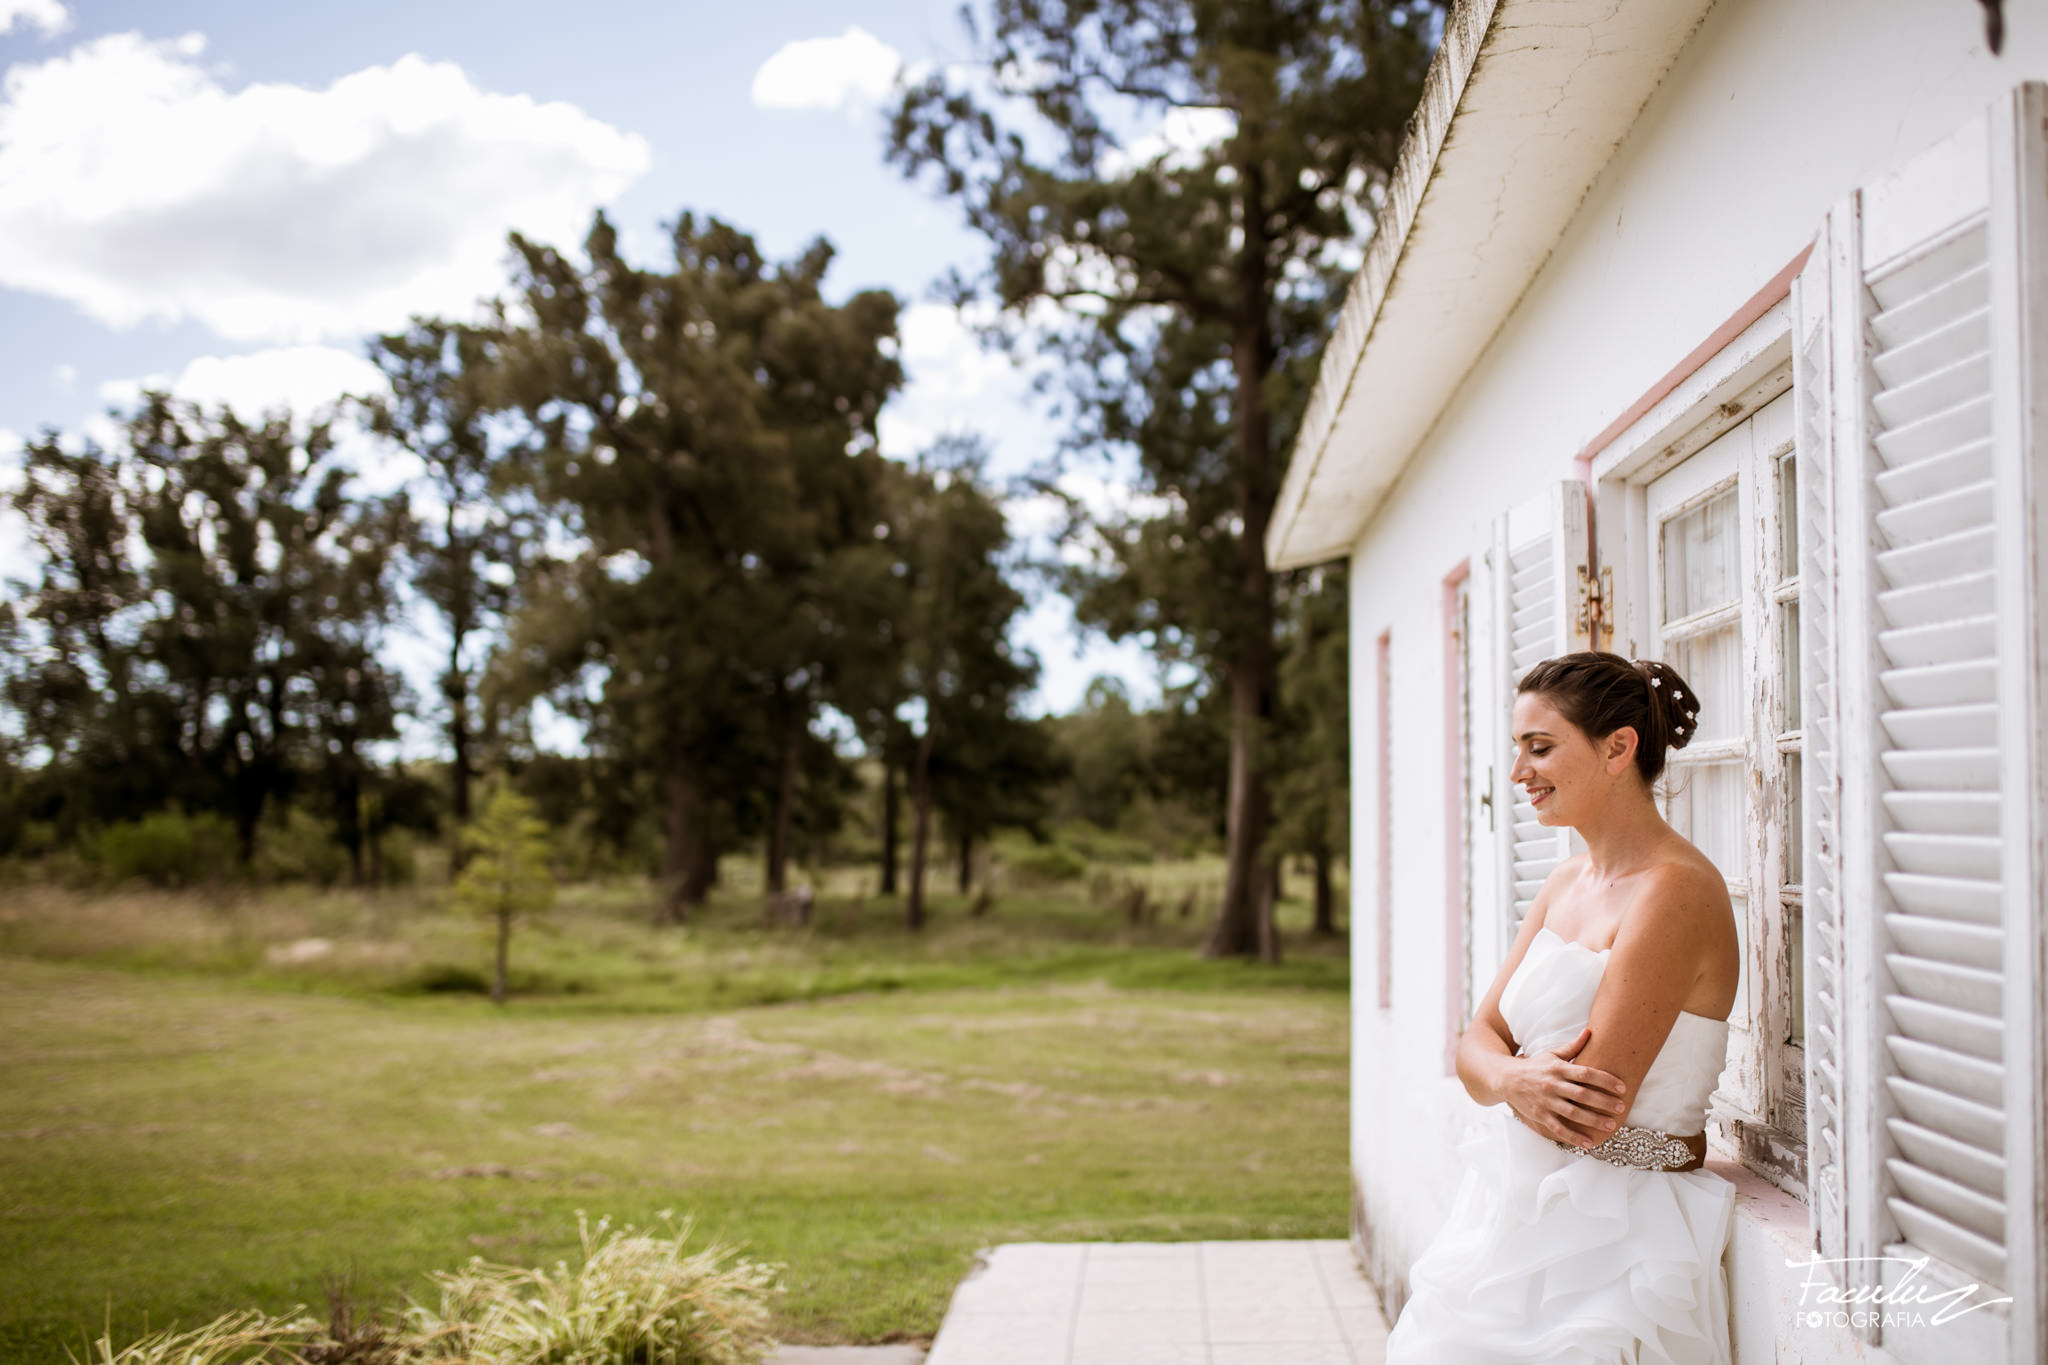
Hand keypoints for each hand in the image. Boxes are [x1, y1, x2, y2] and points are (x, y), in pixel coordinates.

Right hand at [1502, 1027, 1628, 1147]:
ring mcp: (1546, 1101)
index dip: (1605, 1080)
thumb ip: (1573, 1047)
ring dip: (1593, 1120)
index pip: (1586, 1073)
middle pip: (1582, 1094)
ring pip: (1573, 1113)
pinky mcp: (1539, 1115)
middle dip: (1603, 1101)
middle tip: (1621, 1107)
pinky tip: (1589, 1143)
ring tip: (1611, 1124)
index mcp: (1558, 1068)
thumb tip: (1590, 1031)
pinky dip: (1573, 1137)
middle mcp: (1553, 1085)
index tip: (1622, 1087)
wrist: (1505, 1078)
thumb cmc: (1534, 1066)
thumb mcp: (1552, 1054)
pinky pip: (1558, 1128)